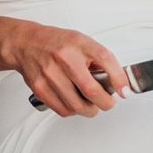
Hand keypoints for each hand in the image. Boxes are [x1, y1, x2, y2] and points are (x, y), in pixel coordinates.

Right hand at [0, 22, 129, 117]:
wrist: (27, 44)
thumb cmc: (57, 43)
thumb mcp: (82, 41)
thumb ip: (98, 59)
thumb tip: (117, 83)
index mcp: (78, 43)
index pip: (105, 59)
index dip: (119, 78)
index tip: (125, 91)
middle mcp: (64, 58)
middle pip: (91, 90)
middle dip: (105, 103)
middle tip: (108, 103)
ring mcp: (50, 74)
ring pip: (77, 105)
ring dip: (89, 110)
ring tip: (91, 104)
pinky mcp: (40, 88)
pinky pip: (63, 110)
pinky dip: (73, 111)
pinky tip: (75, 103)